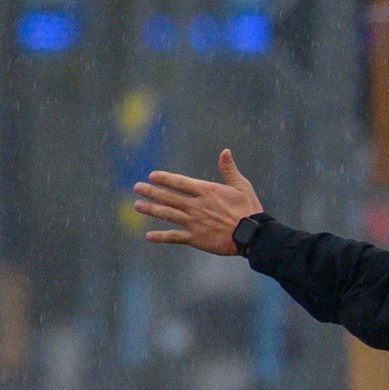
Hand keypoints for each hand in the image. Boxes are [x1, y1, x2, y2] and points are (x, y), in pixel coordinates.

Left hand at [133, 149, 264, 256]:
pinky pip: (174, 236)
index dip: (165, 179)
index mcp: (207, 191)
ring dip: (151, 209)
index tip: (152, 176)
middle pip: (169, 197)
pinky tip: (149, 236)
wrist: (252, 235)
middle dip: (151, 191)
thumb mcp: (242, 186)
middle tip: (137, 187)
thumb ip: (229, 170)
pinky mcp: (195, 238)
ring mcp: (194, 222)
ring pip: (167, 214)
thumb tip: (225, 151)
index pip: (180, 182)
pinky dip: (161, 237)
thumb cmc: (249, 209)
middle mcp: (196, 206)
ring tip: (137, 205)